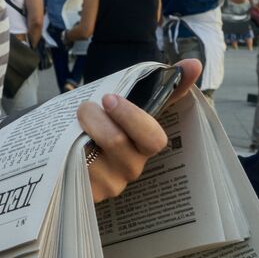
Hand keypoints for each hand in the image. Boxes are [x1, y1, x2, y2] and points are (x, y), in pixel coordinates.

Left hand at [76, 59, 200, 201]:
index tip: (110, 97)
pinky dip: (66, 148)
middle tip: (87, 105)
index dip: (133, 117)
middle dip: (95, 119)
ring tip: (73, 120)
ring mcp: (109, 182)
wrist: (64, 148)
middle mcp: (131, 167)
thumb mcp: (123, 104)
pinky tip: (65, 143)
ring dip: (77, 129)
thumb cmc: (101, 124)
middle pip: (118, 143)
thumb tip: (193, 64)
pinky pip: (75, 168)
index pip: (152, 137)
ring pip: (91, 153)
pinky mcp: (87, 193)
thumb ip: (159, 86)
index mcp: (144, 144)